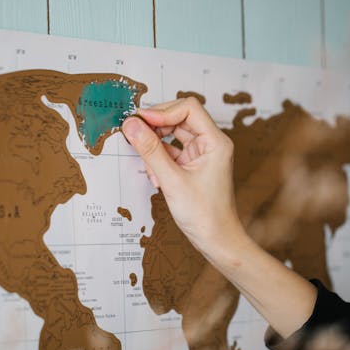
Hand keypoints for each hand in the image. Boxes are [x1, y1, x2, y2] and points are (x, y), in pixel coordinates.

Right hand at [122, 98, 316, 338]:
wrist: (217, 241)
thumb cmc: (204, 214)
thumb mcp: (171, 180)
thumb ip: (150, 150)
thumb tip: (131, 126)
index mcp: (215, 141)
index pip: (188, 108)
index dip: (162, 111)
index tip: (139, 120)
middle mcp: (210, 143)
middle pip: (179, 118)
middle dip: (155, 126)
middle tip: (133, 134)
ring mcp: (201, 155)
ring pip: (172, 135)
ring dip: (155, 145)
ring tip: (147, 164)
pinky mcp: (192, 166)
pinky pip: (171, 152)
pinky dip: (159, 159)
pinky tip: (155, 176)